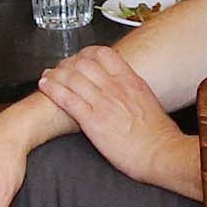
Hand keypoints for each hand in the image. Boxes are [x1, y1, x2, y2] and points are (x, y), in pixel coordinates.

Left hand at [39, 45, 194, 195]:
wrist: (161, 153)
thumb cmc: (158, 134)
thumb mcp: (148, 101)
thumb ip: (133, 91)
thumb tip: (126, 89)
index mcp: (131, 81)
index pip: (104, 54)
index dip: (87, 52)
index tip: (80, 57)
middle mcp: (115, 87)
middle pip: (84, 63)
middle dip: (68, 63)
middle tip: (61, 68)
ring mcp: (103, 103)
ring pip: (72, 77)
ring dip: (56, 73)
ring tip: (47, 75)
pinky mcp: (93, 121)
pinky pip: (67, 98)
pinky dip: (53, 89)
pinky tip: (45, 85)